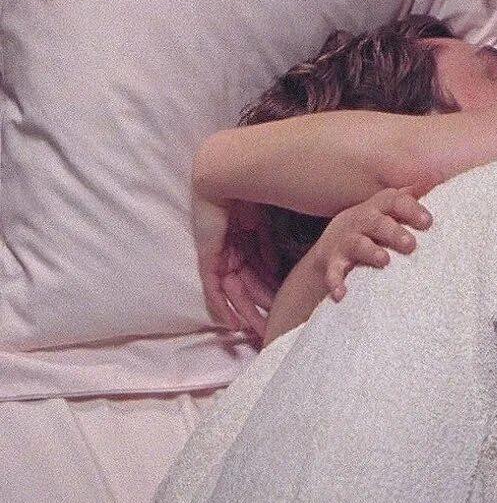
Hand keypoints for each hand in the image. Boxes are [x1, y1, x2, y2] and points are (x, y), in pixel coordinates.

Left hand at [192, 194, 274, 335]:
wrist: (233, 172)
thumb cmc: (259, 189)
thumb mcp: (268, 223)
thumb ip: (271, 245)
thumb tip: (279, 267)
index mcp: (249, 232)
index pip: (260, 267)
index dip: (271, 288)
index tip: (282, 306)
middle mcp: (232, 243)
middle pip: (246, 281)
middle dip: (258, 305)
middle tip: (268, 328)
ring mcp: (219, 250)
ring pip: (232, 288)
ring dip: (244, 309)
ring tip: (256, 330)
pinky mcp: (208, 255)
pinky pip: (212, 286)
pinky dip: (221, 305)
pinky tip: (232, 324)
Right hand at [306, 186, 432, 300]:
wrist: (331, 248)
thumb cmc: (372, 227)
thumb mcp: (389, 210)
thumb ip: (411, 196)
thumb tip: (438, 173)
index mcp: (379, 207)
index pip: (395, 202)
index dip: (411, 210)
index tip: (428, 222)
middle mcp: (360, 220)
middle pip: (377, 222)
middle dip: (393, 232)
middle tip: (411, 245)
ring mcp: (345, 242)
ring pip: (357, 244)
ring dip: (370, 252)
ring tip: (384, 260)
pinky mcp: (331, 263)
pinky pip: (332, 272)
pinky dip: (335, 282)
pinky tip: (342, 294)